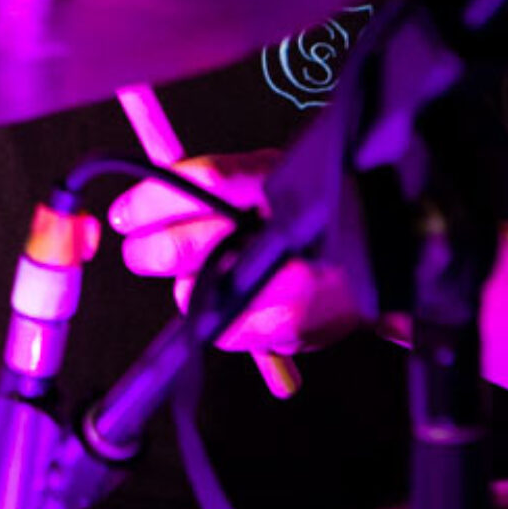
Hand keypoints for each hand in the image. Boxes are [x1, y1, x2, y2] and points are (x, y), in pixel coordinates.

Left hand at [106, 152, 365, 355]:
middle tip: (141, 249)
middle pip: (183, 246)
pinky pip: (218, 331)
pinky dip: (216, 315)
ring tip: (212, 272)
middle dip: (149, 251)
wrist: (382, 258)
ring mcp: (290, 284)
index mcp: (277, 179)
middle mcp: (287, 231)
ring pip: (191, 293)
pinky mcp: (289, 328)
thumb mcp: (270, 178)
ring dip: (186, 285)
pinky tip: (237, 298)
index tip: (125, 214)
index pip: (203, 183)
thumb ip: (213, 186)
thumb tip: (137, 208)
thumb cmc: (309, 219)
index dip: (152, 199)